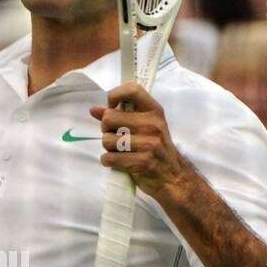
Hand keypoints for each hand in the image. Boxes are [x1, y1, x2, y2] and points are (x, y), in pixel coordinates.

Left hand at [89, 80, 184, 199]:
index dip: (114, 95)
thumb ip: (119, 115)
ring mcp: (149, 143)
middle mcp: (152, 124)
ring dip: (108, 148)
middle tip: (116, 137)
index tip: (112, 107)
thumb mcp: (143, 126)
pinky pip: (110, 158)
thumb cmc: (155, 149)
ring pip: (106, 140)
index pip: (131, 90)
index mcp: (154, 111)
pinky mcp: (142, 162)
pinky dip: (109, 161)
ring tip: (120, 151)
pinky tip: (118, 162)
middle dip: (106, 130)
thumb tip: (94, 110)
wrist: (172, 176)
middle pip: (109, 118)